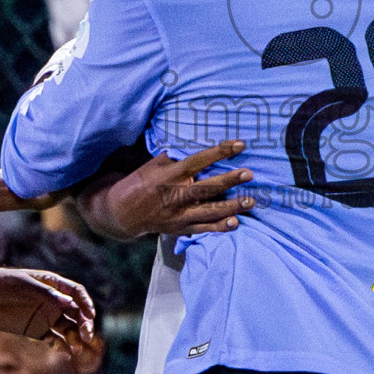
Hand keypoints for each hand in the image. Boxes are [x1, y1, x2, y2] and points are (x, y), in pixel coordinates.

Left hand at [0, 263, 94, 351]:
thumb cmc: (0, 283)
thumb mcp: (23, 286)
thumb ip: (46, 295)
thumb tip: (70, 303)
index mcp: (52, 284)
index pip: (76, 293)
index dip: (86, 304)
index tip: (89, 316)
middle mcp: (52, 301)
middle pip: (76, 313)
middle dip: (84, 324)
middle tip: (86, 336)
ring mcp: (44, 316)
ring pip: (67, 328)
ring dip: (75, 338)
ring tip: (77, 349)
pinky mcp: (35, 331)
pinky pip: (54, 339)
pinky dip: (62, 346)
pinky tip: (66, 353)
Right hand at [84, 139, 254, 240]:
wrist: (123, 213)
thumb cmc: (141, 182)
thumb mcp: (154, 164)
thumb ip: (176, 158)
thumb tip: (198, 146)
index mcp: (171, 174)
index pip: (199, 160)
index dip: (220, 152)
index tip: (240, 145)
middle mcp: (176, 194)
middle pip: (208, 187)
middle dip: (230, 180)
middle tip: (249, 174)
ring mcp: (179, 214)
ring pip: (210, 210)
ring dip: (232, 206)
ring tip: (251, 201)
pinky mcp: (181, 228)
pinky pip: (203, 228)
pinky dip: (219, 227)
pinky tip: (235, 223)